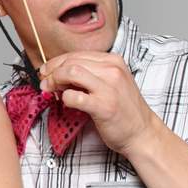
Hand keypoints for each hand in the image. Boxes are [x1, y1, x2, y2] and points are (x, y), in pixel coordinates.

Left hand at [39, 51, 160, 155]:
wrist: (143, 133)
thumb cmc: (124, 110)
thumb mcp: (111, 83)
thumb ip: (90, 74)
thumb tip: (59, 72)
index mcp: (114, 61)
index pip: (77, 54)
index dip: (56, 62)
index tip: (47, 71)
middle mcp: (112, 70)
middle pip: (71, 61)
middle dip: (52, 71)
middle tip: (44, 82)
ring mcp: (109, 87)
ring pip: (71, 72)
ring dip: (54, 80)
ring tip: (50, 90)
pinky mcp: (104, 105)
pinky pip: (74, 96)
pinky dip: (65, 98)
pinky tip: (66, 102)